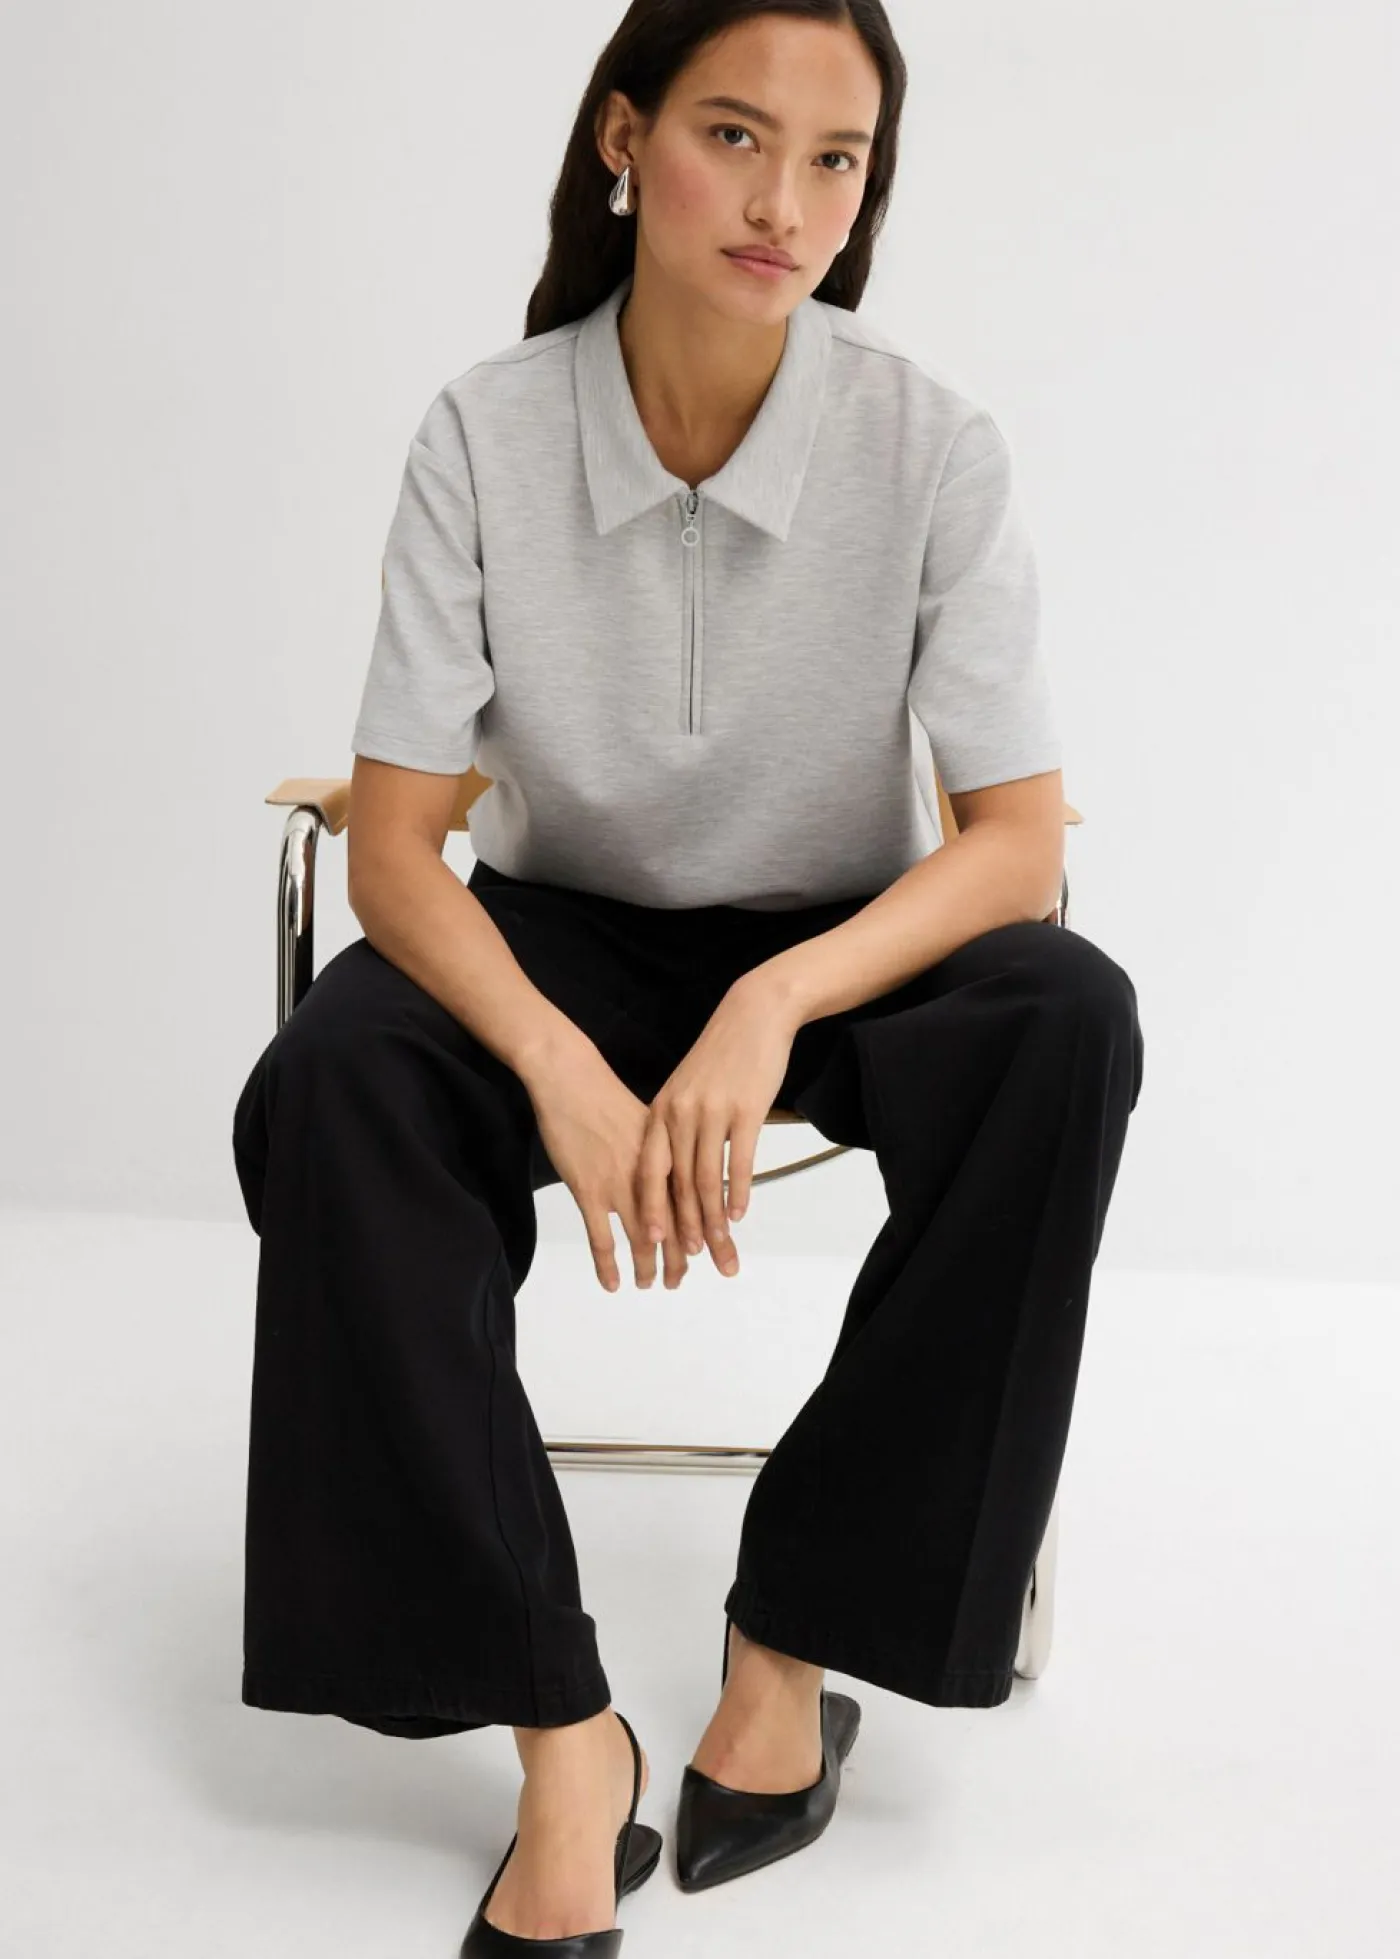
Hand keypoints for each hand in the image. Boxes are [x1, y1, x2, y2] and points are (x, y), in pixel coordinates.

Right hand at [522, 1035, 693, 1292]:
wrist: (571, 1079)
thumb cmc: (607, 1097)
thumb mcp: (651, 1120)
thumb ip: (670, 1150)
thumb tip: (687, 1172)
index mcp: (671, 1156)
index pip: (698, 1203)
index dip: (712, 1231)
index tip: (724, 1253)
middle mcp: (651, 1175)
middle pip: (677, 1226)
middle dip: (686, 1258)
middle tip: (694, 1279)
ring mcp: (620, 1185)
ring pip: (643, 1238)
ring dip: (651, 1266)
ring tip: (658, 1284)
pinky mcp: (589, 1190)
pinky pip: (601, 1238)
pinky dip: (608, 1265)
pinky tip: (613, 1283)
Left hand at [636, 976, 799, 1280]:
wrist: (752, 1015)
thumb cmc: (721, 1055)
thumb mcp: (687, 1088)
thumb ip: (677, 1125)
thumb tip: (674, 1166)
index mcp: (662, 1111)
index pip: (650, 1171)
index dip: (650, 1209)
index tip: (651, 1243)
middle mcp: (680, 1114)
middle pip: (678, 1183)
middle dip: (683, 1227)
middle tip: (687, 1261)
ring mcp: (711, 1112)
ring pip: (706, 1178)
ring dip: (712, 1219)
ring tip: (717, 1247)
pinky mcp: (744, 1109)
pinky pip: (739, 1160)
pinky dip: (738, 1191)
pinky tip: (740, 1214)